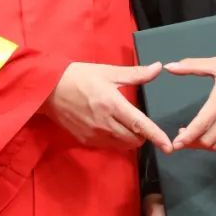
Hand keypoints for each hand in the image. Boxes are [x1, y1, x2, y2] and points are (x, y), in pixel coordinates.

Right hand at [41, 62, 172, 151]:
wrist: (47, 90)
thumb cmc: (79, 76)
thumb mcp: (108, 72)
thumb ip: (135, 74)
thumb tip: (158, 68)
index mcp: (112, 104)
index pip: (139, 124)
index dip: (155, 136)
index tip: (168, 146)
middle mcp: (104, 123)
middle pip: (133, 139)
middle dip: (142, 135)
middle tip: (141, 124)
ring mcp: (94, 134)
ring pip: (122, 145)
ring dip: (130, 139)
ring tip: (126, 125)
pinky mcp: (85, 140)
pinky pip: (108, 146)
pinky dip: (116, 141)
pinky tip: (111, 128)